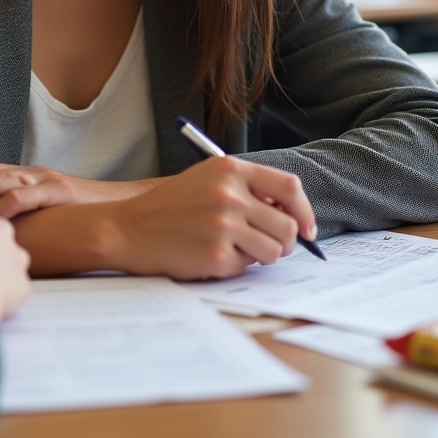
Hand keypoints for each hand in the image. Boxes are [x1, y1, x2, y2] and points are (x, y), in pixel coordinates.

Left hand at [0, 160, 156, 218]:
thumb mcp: (41, 218)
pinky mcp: (59, 192)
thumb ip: (16, 223)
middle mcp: (29, 175)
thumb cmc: (78, 220)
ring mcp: (44, 182)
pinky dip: (10, 204)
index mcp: (23, 180)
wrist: (118, 214)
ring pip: (2, 179)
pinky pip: (30, 195)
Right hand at [106, 157, 316, 280]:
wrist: (131, 228)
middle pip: (288, 225)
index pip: (289, 187)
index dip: (304, 211)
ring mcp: (223, 225)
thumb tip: (290, 213)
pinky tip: (211, 255)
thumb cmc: (171, 206)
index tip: (307, 227)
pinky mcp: (216, 255)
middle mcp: (229, 194)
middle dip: (286, 241)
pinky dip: (235, 266)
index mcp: (229, 170)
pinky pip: (247, 267)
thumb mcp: (207, 180)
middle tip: (269, 245)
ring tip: (235, 249)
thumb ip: (246, 188)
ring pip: (275, 251)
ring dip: (261, 256)